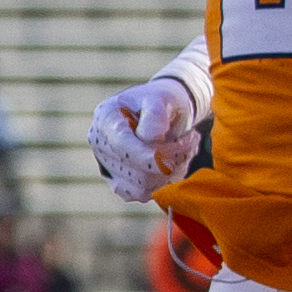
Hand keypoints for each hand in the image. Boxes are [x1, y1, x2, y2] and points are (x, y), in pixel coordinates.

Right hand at [86, 73, 199, 202]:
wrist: (166, 112)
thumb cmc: (164, 101)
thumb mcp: (163, 98)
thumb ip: (155, 115)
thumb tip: (150, 138)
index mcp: (106, 117)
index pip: (122, 145)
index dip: (148, 155)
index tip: (177, 153)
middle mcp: (100, 143)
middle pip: (134, 170)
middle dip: (170, 159)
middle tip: (191, 141)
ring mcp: (107, 165)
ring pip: (141, 187)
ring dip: (171, 172)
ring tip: (184, 150)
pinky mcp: (119, 182)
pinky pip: (143, 194)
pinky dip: (164, 182)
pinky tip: (173, 163)